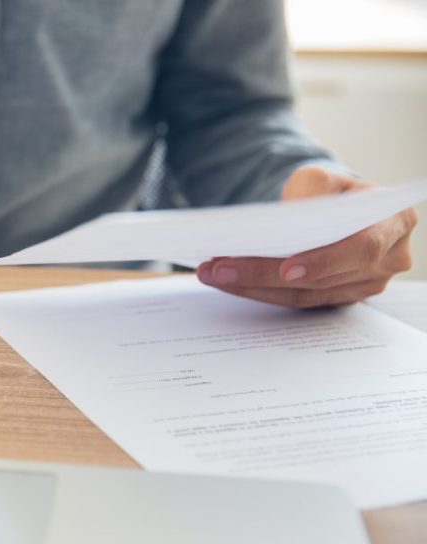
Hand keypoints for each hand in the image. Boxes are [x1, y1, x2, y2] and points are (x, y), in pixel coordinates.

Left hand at [196, 166, 417, 306]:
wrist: (336, 209)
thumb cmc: (331, 191)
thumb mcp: (322, 178)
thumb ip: (310, 191)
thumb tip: (284, 220)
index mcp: (395, 222)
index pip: (361, 248)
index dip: (324, 261)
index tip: (286, 269)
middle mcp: (388, 260)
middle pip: (321, 277)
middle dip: (264, 273)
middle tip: (219, 267)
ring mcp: (364, 285)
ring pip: (303, 295)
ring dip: (252, 286)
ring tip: (212, 273)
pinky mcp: (337, 298)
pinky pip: (295, 301)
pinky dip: (257, 291)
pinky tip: (227, 280)